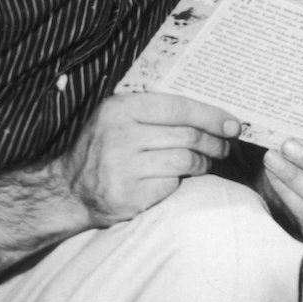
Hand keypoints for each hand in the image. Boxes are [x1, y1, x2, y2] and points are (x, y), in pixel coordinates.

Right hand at [58, 92, 239, 226]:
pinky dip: (185, 180)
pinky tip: (183, 178)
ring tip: (209, 161)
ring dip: (205, 162)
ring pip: (186, 160)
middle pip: (188, 135)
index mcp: (120, 108)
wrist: (69, 191)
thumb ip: (156, 110)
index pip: (179, 107)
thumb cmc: (105, 148)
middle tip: (226, 145)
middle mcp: (119, 135)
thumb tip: (213, 110)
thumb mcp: (120, 117)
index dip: (212, 116)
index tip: (233, 124)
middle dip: (215, 141)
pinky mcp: (129, 194)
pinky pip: (173, 183)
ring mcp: (122, 166)